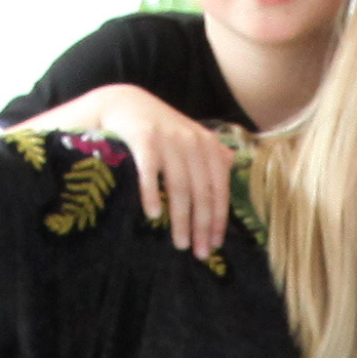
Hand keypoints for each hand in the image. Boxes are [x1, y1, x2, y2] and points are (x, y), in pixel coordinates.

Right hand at [27, 83, 234, 261]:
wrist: (125, 103)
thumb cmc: (161, 129)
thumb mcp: (191, 137)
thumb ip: (211, 152)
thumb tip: (232, 166)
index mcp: (209, 146)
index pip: (219, 189)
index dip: (219, 220)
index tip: (214, 245)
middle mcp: (193, 142)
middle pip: (202, 193)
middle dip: (202, 227)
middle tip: (199, 254)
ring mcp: (169, 139)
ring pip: (179, 187)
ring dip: (181, 219)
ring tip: (180, 243)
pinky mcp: (144, 138)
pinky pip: (150, 172)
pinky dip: (152, 193)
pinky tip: (154, 215)